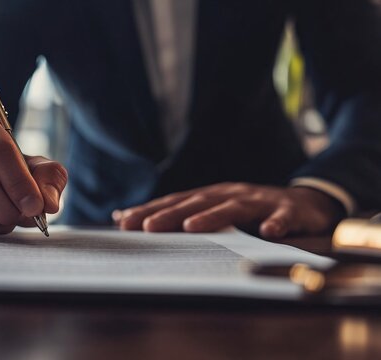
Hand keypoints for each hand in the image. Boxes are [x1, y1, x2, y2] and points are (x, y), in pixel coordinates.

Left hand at [112, 182, 343, 237]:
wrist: (303, 204)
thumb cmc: (250, 212)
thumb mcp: (214, 211)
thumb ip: (176, 214)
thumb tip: (124, 217)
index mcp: (211, 195)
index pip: (176, 202)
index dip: (151, 211)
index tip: (124, 222)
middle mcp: (230, 194)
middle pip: (198, 203)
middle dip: (171, 214)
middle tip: (148, 227)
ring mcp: (259, 201)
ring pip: (234, 208)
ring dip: (213, 217)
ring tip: (191, 227)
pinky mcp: (288, 210)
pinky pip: (283, 218)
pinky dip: (276, 224)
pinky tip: (268, 233)